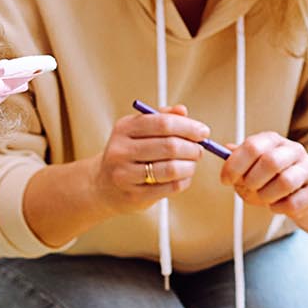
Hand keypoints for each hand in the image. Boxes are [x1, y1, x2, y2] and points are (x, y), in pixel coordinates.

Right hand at [91, 105, 207, 214]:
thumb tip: (182, 110)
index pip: (162, 123)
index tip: (204, 132)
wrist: (103, 186)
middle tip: (199, 150)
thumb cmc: (129, 154)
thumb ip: (161, 118)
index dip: (188, 127)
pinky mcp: (133, 196)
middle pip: (169, 146)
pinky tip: (183, 178)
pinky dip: (183, 181)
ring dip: (189, 166)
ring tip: (191, 164)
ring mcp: (125, 175)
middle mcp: (121, 151)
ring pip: (171, 169)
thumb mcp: (138, 131)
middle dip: (192, 148)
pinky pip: (169, 188)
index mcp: (124, 129)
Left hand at [220, 132, 307, 219]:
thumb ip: (237, 158)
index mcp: (274, 140)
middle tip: (248, 188)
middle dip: (252, 180)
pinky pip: (293, 203)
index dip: (234, 165)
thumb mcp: (253, 163)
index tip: (225, 180)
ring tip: (262, 197)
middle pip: (271, 162)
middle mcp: (293, 150)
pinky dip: (278, 208)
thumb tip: (225, 150)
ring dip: (266, 195)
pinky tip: (275, 205)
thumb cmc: (272, 176)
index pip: (253, 146)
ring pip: (285, 182)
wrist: (304, 188)